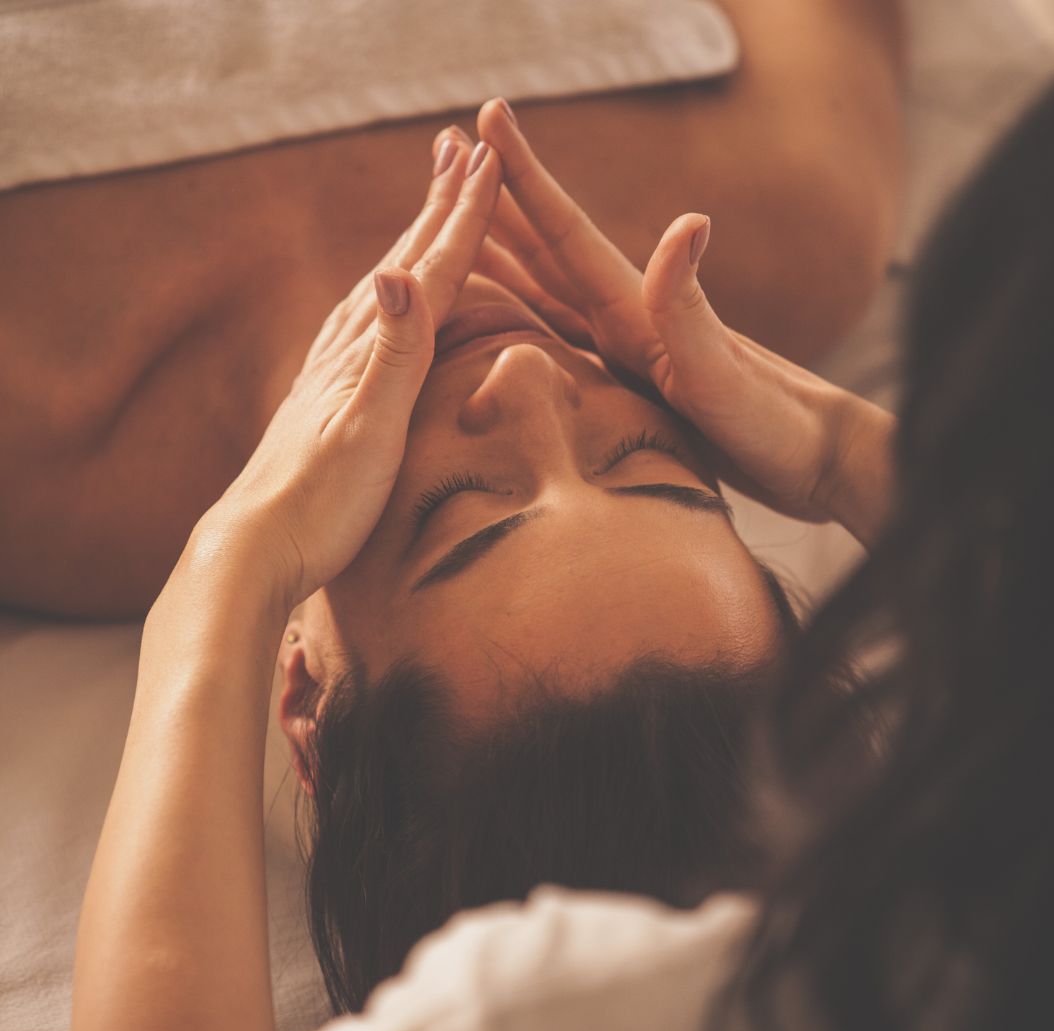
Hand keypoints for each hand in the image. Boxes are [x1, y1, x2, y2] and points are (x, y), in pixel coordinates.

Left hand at [191, 139, 503, 607]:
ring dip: (412, 242)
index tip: (489, 159)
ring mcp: (331, 374)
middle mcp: (346, 352)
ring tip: (429, 209)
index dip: (462, 218)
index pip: (427, 272)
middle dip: (438, 206)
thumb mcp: (366, 432)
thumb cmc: (319, 506)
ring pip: (382, 289)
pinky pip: (362, 327)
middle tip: (462, 148)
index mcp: (368, 355)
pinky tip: (377, 299)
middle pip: (403, 263)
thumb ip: (390, 356)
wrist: (255, 550)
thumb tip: (397, 272)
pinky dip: (384, 296)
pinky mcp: (324, 400)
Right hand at [469, 99, 893, 539]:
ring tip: (456, 222)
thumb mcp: (724, 374)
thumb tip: (688, 220)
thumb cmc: (774, 425)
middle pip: (546, 247)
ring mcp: (630, 349)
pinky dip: (523, 315)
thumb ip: (690, 309)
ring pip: (546, 287)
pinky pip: (559, 337)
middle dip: (495, 199)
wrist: (814, 460)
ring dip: (503, 251)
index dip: (523, 178)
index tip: (483, 118)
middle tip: (446, 149)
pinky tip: (505, 314)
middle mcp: (628, 319)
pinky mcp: (633, 382)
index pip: (566, 233)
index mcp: (637, 311)